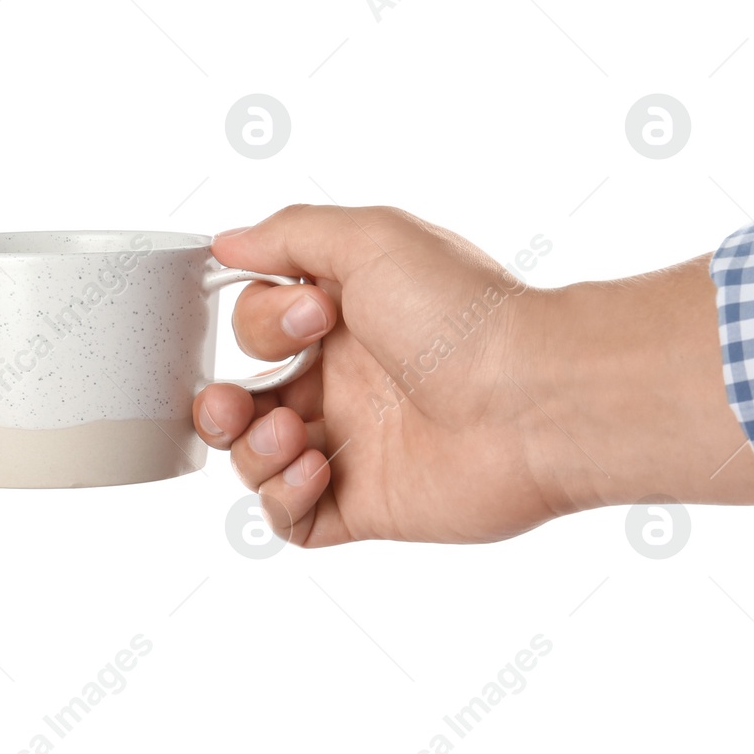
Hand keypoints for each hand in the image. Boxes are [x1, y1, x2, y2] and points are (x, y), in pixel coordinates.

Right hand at [194, 205, 753, 547]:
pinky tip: (316, 469)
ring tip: (289, 433)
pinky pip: (294, 519)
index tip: (310, 320)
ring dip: (249, 450)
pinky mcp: (370, 504)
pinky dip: (282, 499)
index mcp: (348, 319)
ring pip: (258, 461)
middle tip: (238, 401)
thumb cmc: (465, 314)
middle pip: (245, 400)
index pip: (259, 327)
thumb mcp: (373, 238)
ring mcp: (357, 446)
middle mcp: (349, 382)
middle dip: (219, 404)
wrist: (534, 398)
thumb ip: (292, 234)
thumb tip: (226, 243)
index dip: (260, 323)